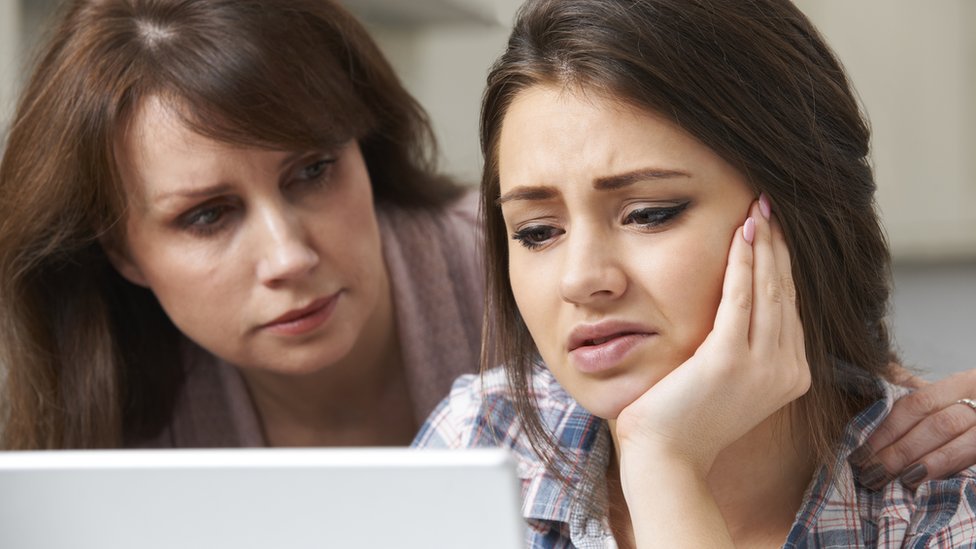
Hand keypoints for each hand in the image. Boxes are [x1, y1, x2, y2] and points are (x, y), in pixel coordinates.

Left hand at [613, 196, 810, 546]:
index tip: (773, 230)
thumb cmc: (685, 418)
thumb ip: (742, 347)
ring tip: (758, 210)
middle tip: (769, 205)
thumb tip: (736, 308)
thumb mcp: (727, 382)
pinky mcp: (730, 359)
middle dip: (777, 246)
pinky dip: (742, 262)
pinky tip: (740, 234)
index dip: (781, 265)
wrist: (666, 457)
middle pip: (784, 292)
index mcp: (790, 375)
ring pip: (767, 289)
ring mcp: (763, 366)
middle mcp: (787, 370)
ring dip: (763, 245)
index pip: (788, 307)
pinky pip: (740, 298)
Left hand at [851, 368, 975, 488]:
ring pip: (957, 441)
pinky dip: (948, 470)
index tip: (861, 452)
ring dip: (923, 463)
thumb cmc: (967, 410)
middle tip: (870, 474)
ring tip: (896, 480)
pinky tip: (926, 482)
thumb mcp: (946, 396)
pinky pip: (973, 457)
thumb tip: (879, 378)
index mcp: (964, 382)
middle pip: (936, 425)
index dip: (887, 429)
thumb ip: (913, 390)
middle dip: (899, 451)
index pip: (917, 403)